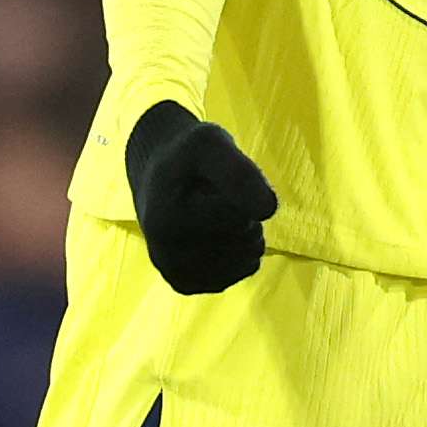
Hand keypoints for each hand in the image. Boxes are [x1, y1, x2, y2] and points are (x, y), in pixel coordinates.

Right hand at [127, 102, 278, 294]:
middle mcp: (165, 255)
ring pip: (251, 256)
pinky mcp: (190, 284)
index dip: (242, 188)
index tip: (213, 178)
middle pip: (249, 235)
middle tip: (213, 196)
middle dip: (244, 211)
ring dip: (245, 230)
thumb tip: (269, 209)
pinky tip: (215, 234)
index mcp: (165, 221)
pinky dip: (242, 249)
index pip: (241, 212)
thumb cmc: (187, 157)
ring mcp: (177, 274)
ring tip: (213, 213)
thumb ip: (239, 170)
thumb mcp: (209, 142)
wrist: (157, 181)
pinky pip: (246, 268)